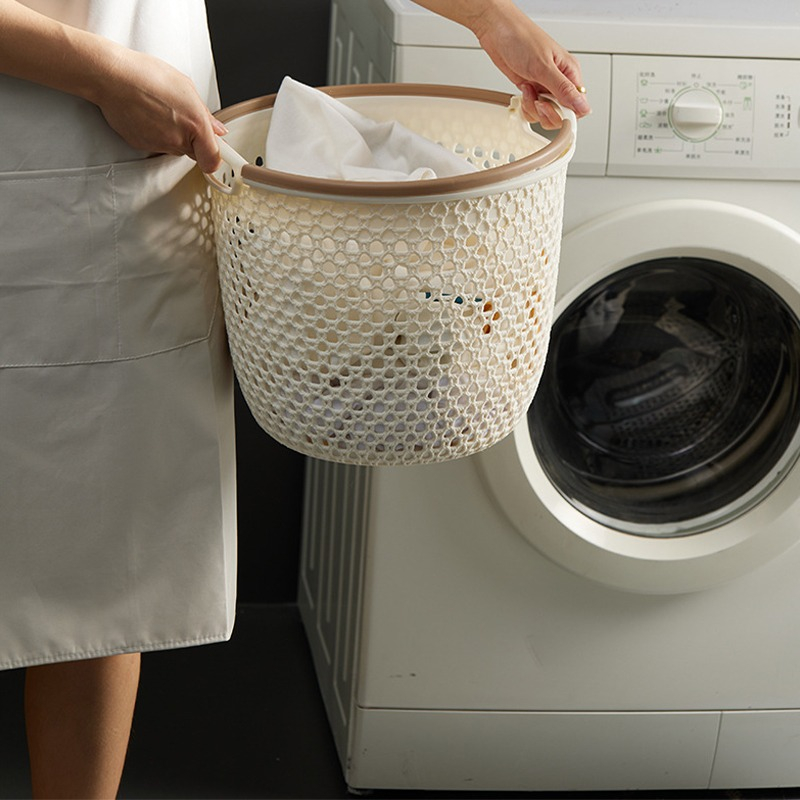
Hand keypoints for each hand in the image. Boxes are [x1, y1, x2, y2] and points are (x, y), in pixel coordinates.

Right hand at [91, 46, 225, 171]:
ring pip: (175, 148)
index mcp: (196, 124)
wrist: (112, 77)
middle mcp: (179, 140)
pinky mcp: (143, 147)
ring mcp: (160, 145)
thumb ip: (205, 113)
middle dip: (192, 139)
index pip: (213, 160)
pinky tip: (148, 114)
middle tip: (182, 118)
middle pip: (193, 152)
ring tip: (161, 110)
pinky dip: (155, 134)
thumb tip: (216, 128)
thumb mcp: (185, 87)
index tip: (216, 153)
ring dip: (173, 135)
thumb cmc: (146, 75)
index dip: (214, 157)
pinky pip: (156, 145)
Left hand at [469, 1, 590, 127]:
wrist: (497, 32)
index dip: (568, 115)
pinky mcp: (530, 89)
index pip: (578, 105)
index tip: (555, 113)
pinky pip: (532, 109)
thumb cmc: (522, 39)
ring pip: (545, 114)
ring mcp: (544, 86)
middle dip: (547, 113)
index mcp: (569, 72)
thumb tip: (583, 107)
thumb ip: (563, 90)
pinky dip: (525, 105)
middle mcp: (558, 81)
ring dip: (533, 108)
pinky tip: (523, 90)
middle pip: (561, 114)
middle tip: (538, 101)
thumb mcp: (544, 67)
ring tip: (528, 89)